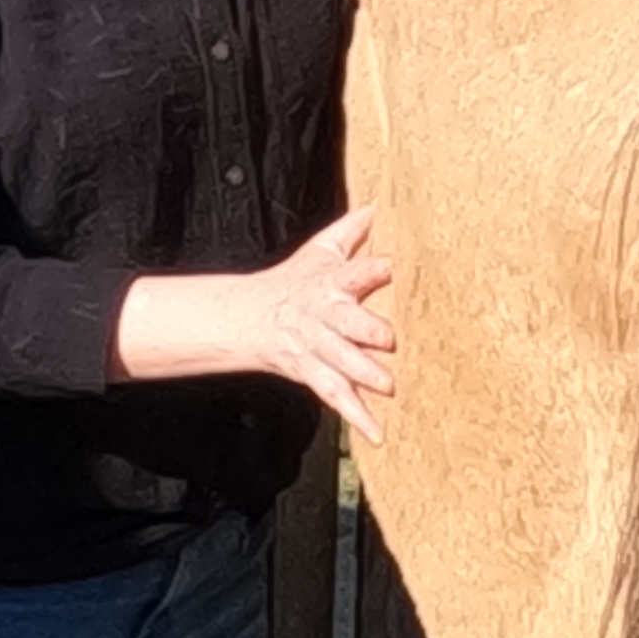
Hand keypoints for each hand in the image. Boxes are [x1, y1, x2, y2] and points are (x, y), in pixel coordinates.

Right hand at [113, 207, 397, 435]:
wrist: (250, 318)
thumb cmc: (295, 282)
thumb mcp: (319, 251)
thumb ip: (351, 230)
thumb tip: (379, 203)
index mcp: (329, 284)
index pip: (350, 273)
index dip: (369, 270)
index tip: (388, 268)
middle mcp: (323, 317)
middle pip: (344, 323)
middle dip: (364, 330)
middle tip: (388, 338)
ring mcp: (316, 348)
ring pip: (340, 362)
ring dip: (363, 374)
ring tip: (387, 385)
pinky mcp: (312, 374)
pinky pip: (334, 396)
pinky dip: (357, 417)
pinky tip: (376, 434)